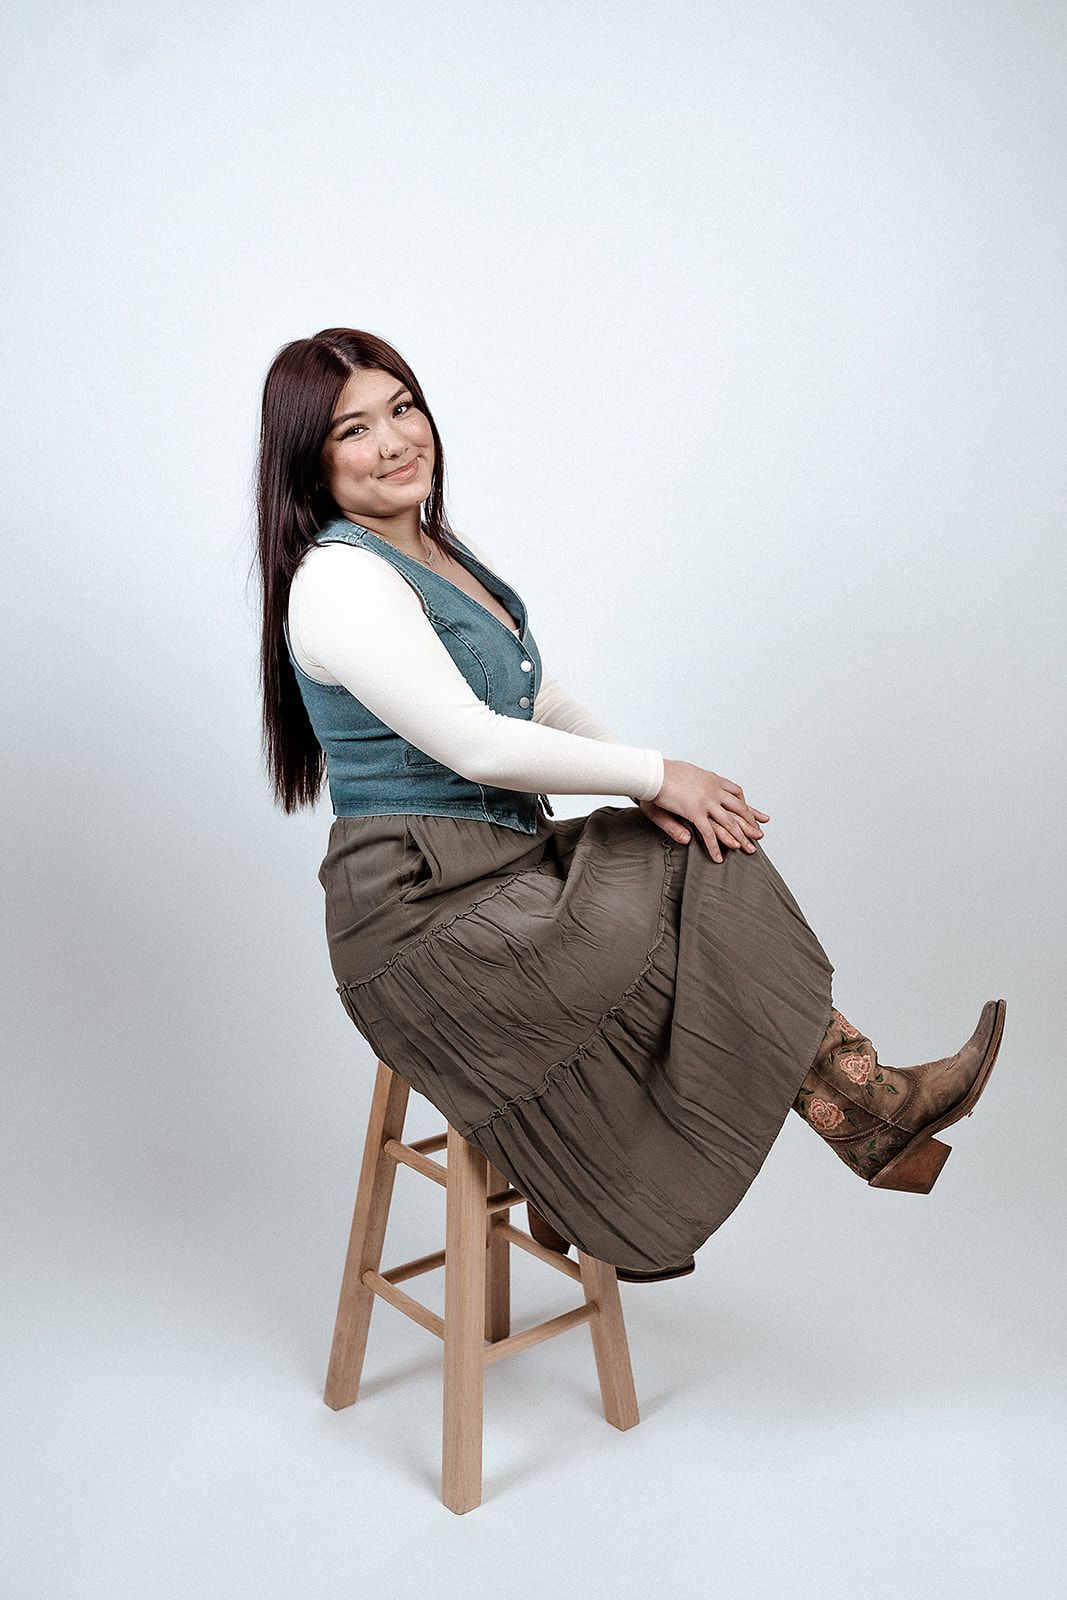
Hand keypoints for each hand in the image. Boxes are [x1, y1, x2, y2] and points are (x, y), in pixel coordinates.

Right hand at [637, 759, 768, 862]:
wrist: (650, 771)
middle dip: (749, 824)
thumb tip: (695, 820)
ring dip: (739, 838)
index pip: (736, 793)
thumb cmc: (661, 777)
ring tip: (748, 850)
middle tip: (759, 836)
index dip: (747, 806)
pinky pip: (708, 833)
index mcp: (711, 780)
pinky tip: (719, 858)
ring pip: (728, 823)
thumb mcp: (680, 787)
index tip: (756, 815)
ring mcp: (705, 801)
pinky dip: (714, 847)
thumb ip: (690, 804)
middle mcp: (712, 790)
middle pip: (738, 809)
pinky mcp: (694, 811)